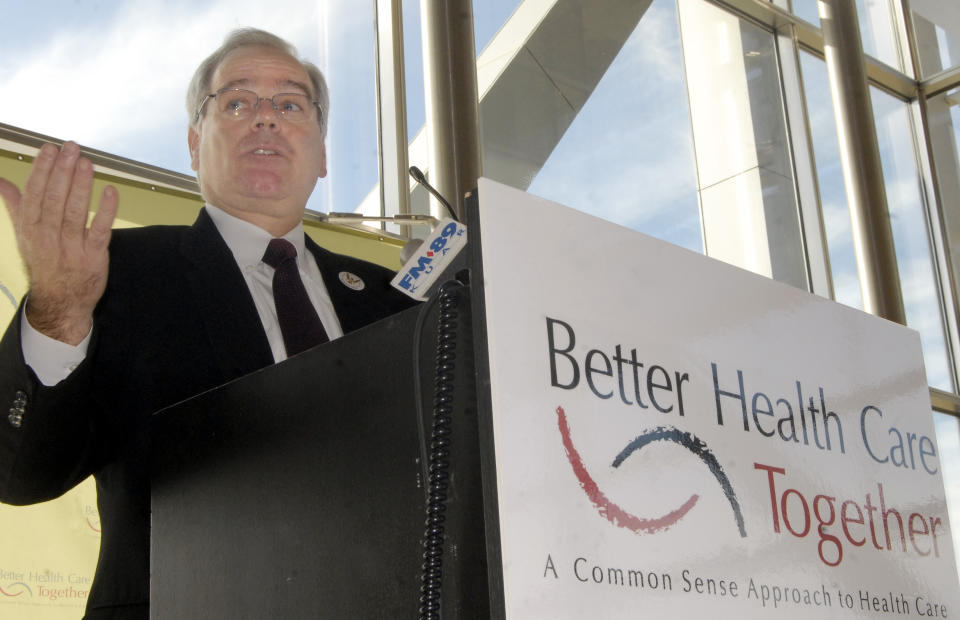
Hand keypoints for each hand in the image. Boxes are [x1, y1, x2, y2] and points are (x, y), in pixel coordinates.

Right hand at [0, 141, 118, 344]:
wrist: (60, 303)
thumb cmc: (44, 263)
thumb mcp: (25, 236)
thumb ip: (16, 206)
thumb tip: (1, 182)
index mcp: (30, 230)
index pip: (35, 195)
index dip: (42, 170)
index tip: (49, 149)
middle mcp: (48, 238)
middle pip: (55, 200)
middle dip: (63, 172)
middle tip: (71, 148)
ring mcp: (71, 248)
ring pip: (76, 213)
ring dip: (82, 186)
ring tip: (87, 162)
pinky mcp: (93, 257)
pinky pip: (100, 231)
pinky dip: (106, 210)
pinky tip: (110, 191)